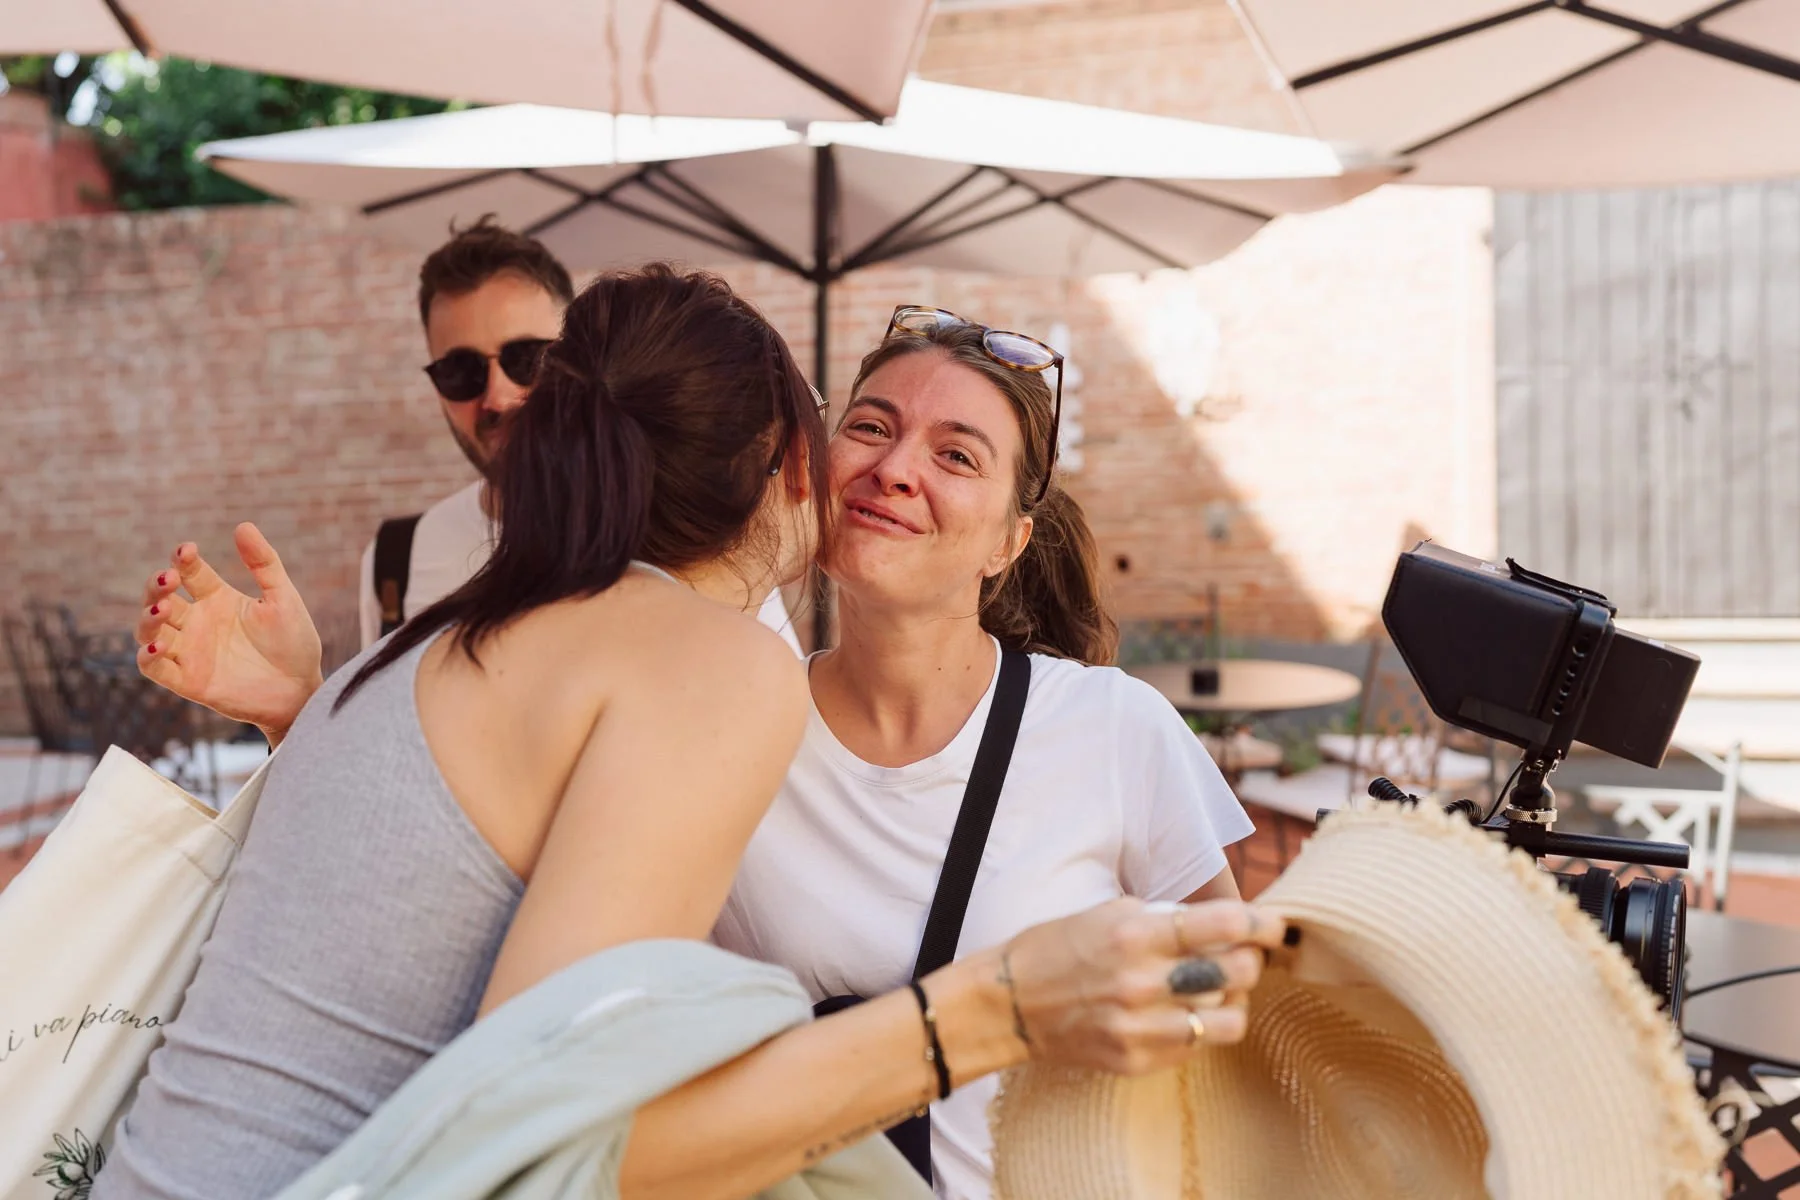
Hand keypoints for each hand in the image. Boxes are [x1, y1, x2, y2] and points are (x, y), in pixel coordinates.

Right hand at [136, 523, 324, 744]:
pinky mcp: (188, 681)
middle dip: (156, 587)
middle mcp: (198, 623)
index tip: (187, 550)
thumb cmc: (295, 644)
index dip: (183, 559)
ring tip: (164, 608)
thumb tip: (243, 525)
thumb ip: (264, 563)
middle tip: (168, 578)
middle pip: (161, 598)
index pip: (190, 573)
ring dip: (148, 617)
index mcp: (218, 599)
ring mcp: (190, 652)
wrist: (302, 691)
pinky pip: (155, 669)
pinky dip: (149, 656)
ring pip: (150, 630)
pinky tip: (160, 644)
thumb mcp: (283, 599)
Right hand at [995, 897, 1284, 1075]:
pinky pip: (1196, 1046)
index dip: (1260, 923)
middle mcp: (1142, 982)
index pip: (1223, 925)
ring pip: (1228, 1019)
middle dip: (1251, 960)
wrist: (1009, 1004)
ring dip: (1234, 1001)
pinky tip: (1186, 1013)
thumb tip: (1217, 922)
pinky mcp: (1136, 1060)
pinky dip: (1202, 1028)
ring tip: (1220, 991)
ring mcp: (1140, 1027)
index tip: (1273, 926)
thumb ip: (1163, 918)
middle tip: (1245, 956)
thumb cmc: (1057, 948)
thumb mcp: (1107, 912)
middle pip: (1237, 972)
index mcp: (1134, 935)